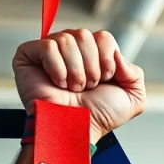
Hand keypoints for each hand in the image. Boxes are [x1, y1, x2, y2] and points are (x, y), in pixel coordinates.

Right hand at [12, 29, 146, 142]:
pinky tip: (57, 83)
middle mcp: (72, 51)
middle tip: (86, 87)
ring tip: (72, 88)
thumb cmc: (98, 117)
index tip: (104, 80)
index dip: (107, 58)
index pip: (103, 36)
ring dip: (75, 70)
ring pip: (67, 39)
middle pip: (85, 34)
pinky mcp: (28, 56)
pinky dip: (57, 68)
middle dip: (91, 66)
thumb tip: (117, 54)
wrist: (76, 129)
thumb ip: (136, 73)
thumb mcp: (133, 98)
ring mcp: (49, 53)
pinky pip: (47, 46)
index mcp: (93, 56)